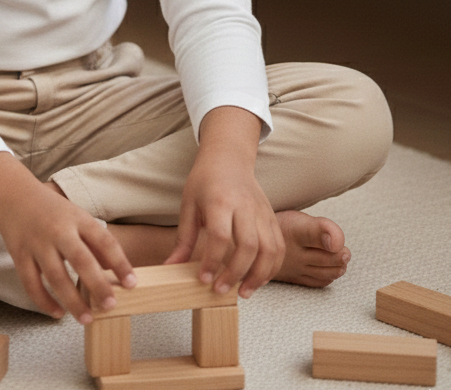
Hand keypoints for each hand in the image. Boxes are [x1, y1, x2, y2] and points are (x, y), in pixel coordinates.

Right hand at [0, 153, 135, 321]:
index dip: (120, 262)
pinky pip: (32, 284)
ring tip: (87, 319)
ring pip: (56, 277)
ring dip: (73, 301)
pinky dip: (45, 302)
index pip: (104, 240)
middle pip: (81, 260)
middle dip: (97, 285)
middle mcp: (58, 230)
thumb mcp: (77, 216)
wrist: (13, 194)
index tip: (131, 283)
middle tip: (110, 306)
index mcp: (77, 218)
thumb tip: (114, 269)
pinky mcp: (19, 255)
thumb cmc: (51, 209)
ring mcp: (37, 243)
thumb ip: (94, 241)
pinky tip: (58, 313)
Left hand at [164, 106, 284, 298]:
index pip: (220, 236)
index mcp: (220, 201)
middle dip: (236, 273)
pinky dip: (272, 267)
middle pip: (248, 245)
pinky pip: (279, 246)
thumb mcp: (188, 205)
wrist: (228, 159)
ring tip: (243, 292)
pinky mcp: (272, 217)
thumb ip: (183, 239)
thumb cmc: (205, 181)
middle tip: (221, 290)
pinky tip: (259, 279)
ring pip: (269, 249)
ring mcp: (262, 212)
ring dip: (258, 275)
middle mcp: (244, 206)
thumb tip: (171, 266)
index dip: (212, 261)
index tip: (203, 278)